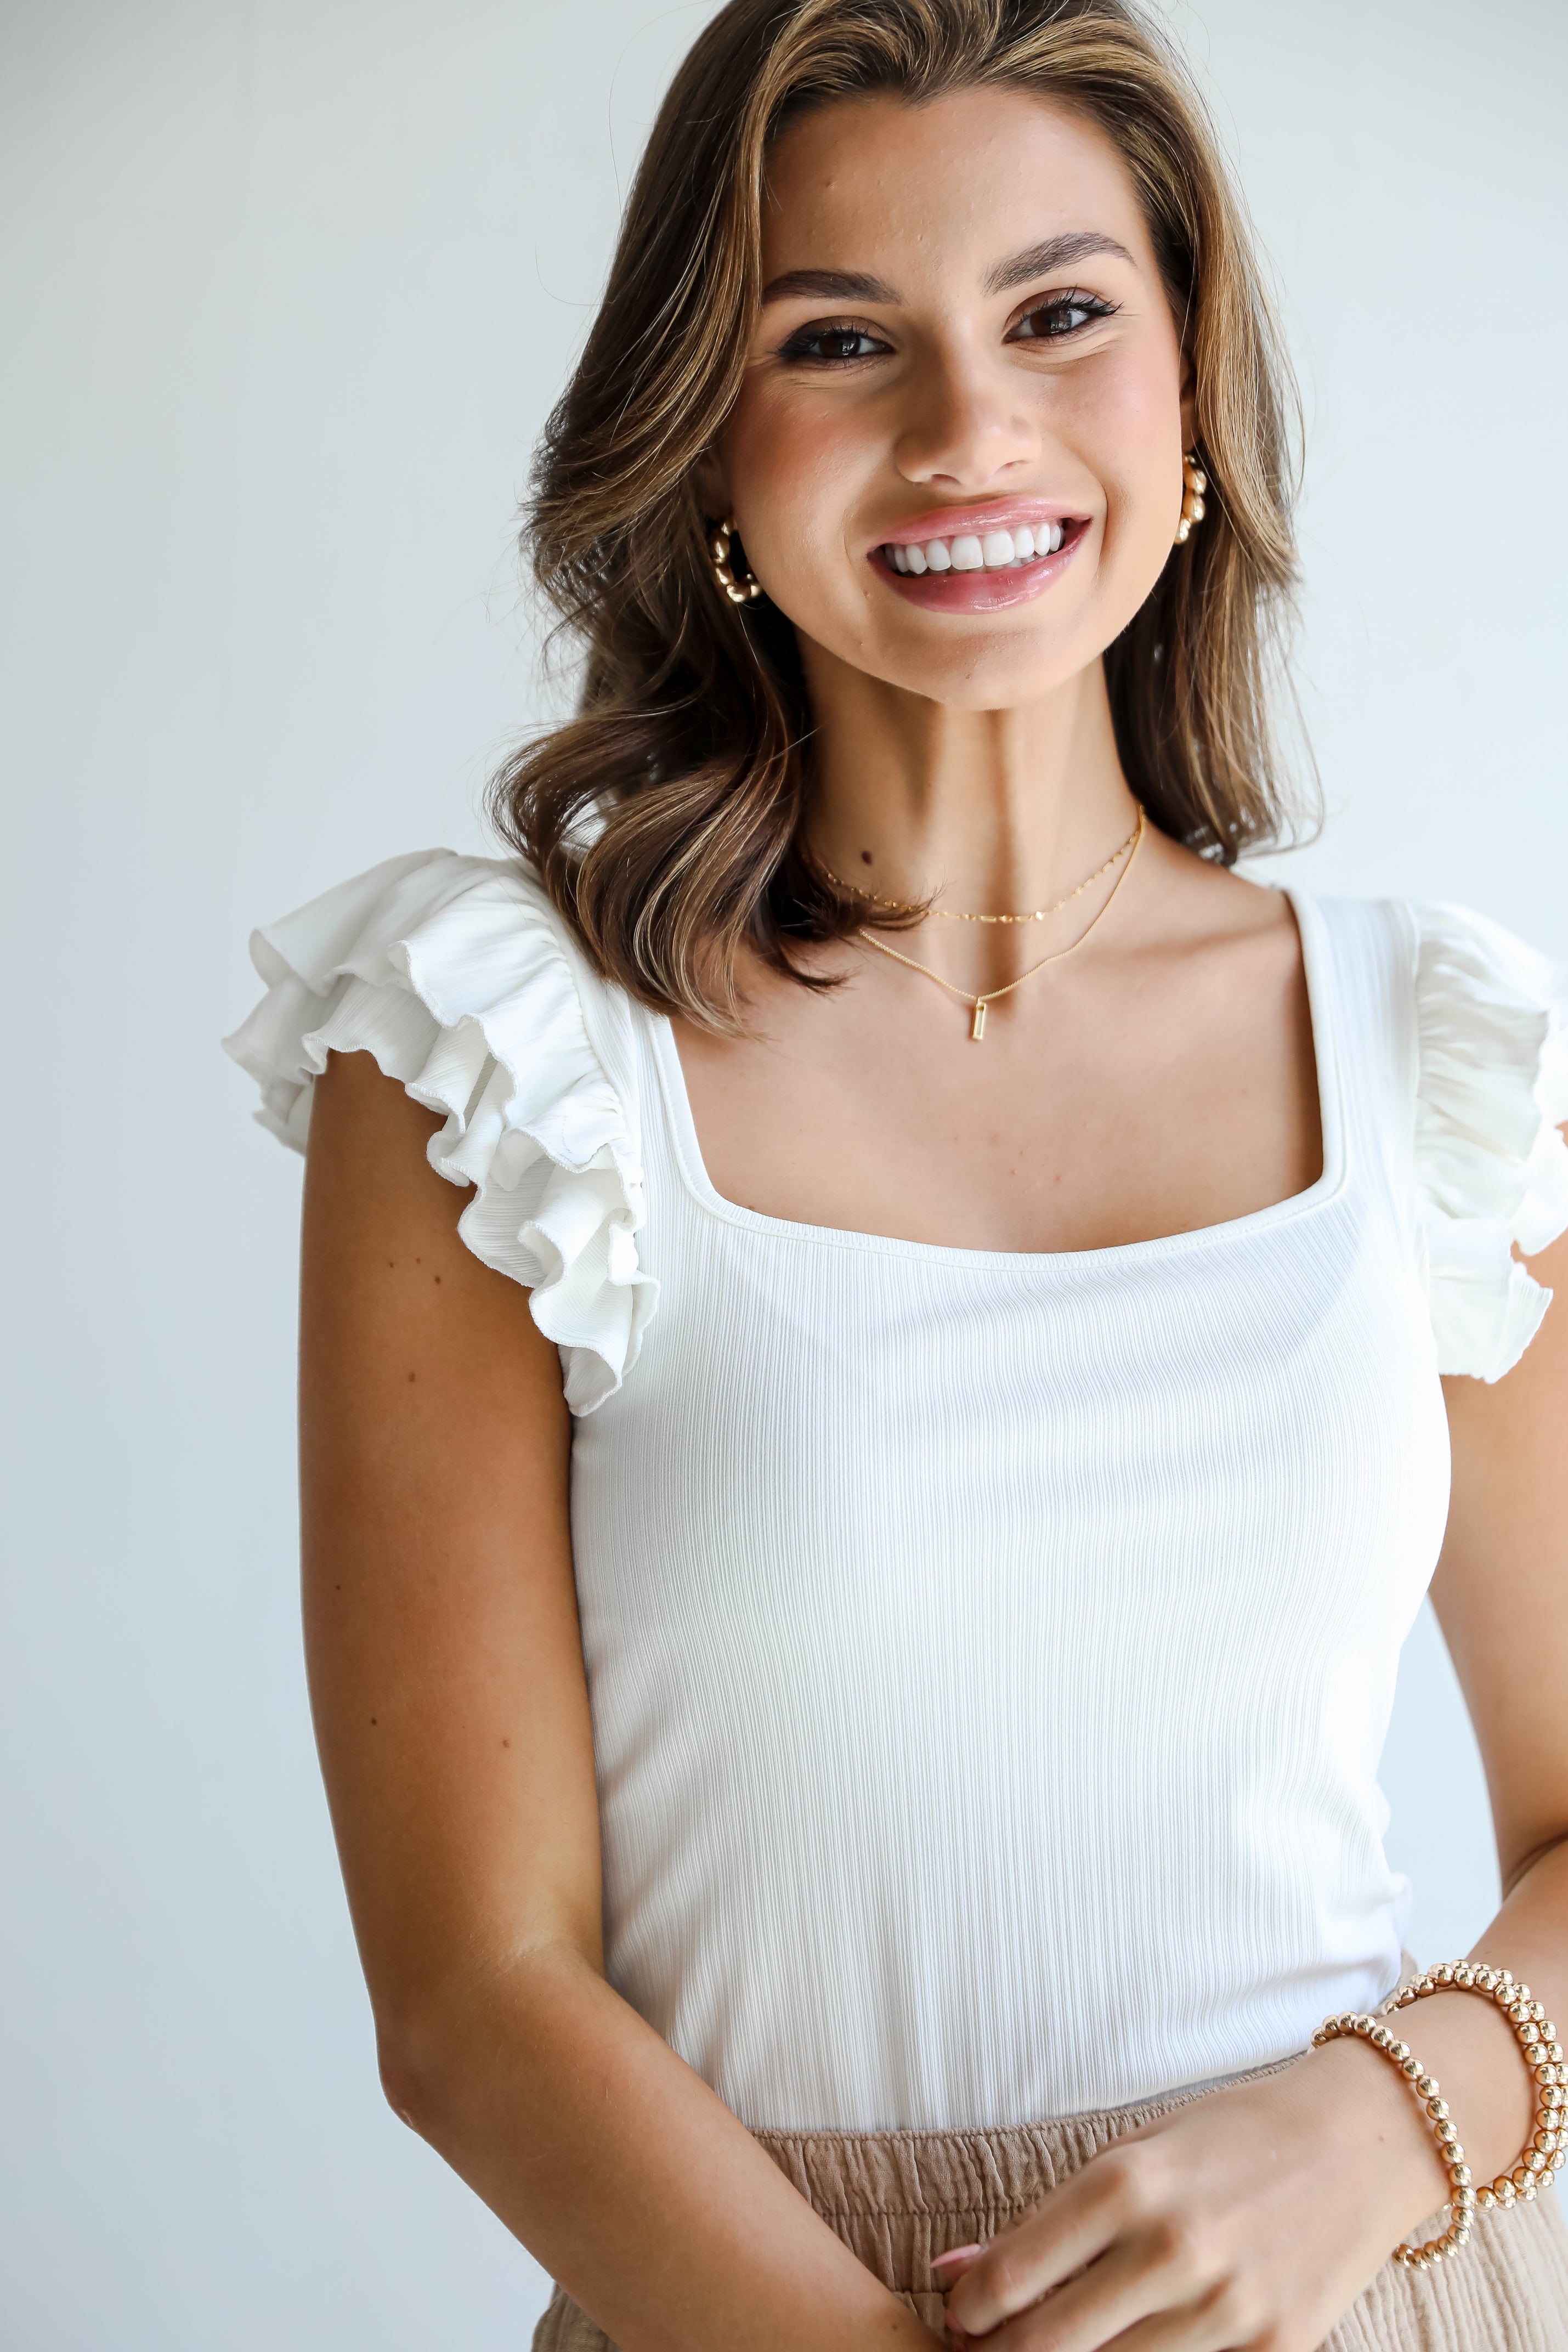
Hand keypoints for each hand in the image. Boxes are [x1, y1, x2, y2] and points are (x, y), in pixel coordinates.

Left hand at [936, 2039, 1453, 2349]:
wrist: (1361, 2141)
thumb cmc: (1232, 2138)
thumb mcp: (1134, 2154)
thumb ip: (1047, 2221)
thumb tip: (949, 2269)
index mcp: (1128, 2185)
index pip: (1013, 2278)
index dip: (970, 2309)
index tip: (961, 2314)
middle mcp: (1172, 2250)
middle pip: (1048, 2346)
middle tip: (991, 2347)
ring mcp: (1227, 2311)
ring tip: (1061, 2339)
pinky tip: (1138, 2342)